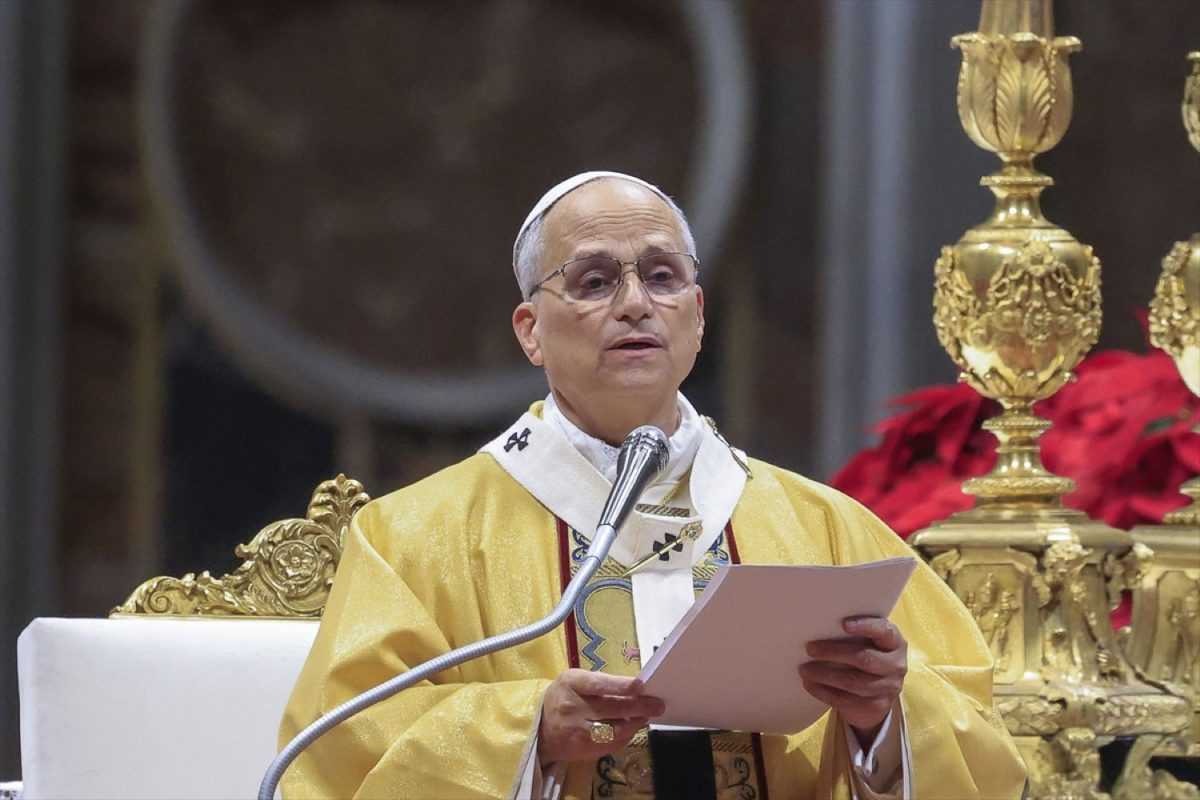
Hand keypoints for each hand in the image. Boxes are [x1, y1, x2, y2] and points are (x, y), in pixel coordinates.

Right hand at [538, 669, 665, 765]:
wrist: (539, 727)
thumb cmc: (563, 696)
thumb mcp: (575, 681)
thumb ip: (601, 683)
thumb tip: (635, 688)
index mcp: (571, 684)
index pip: (598, 685)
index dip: (620, 685)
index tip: (640, 685)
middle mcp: (573, 708)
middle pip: (611, 708)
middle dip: (638, 706)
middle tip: (657, 705)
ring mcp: (577, 731)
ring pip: (614, 730)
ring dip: (635, 723)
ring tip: (645, 716)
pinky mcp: (583, 749)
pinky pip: (611, 744)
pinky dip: (625, 736)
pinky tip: (630, 728)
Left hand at [798, 616, 906, 744]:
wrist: (878, 693)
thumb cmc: (866, 655)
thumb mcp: (867, 642)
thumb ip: (853, 633)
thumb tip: (818, 624)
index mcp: (895, 642)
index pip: (884, 631)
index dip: (865, 627)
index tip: (843, 624)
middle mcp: (896, 665)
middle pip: (864, 659)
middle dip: (834, 653)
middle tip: (810, 648)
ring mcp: (888, 688)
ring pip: (853, 682)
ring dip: (825, 675)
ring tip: (804, 669)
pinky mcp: (876, 706)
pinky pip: (846, 700)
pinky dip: (824, 691)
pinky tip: (809, 684)